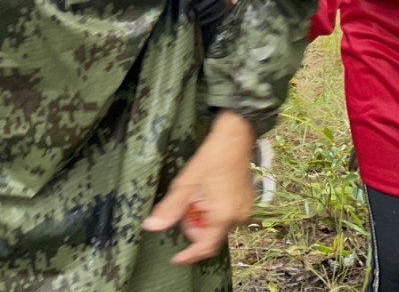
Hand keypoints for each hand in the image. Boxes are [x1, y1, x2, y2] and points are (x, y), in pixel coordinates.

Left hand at [142, 111, 255, 264]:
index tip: (176, 259)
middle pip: (210, 236)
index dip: (189, 255)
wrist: (234, 139)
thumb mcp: (186, 184)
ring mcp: (244, 211)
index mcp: (223, 217)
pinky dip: (214, 212)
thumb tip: (152, 227)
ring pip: (217, 226)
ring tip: (196, 195)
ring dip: (203, 218)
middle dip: (194, 226)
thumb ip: (170, 208)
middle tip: (185, 205)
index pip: (204, 247)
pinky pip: (226, 217)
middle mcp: (238, 219)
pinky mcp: (246, 204)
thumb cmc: (211, 158)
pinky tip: (207, 193)